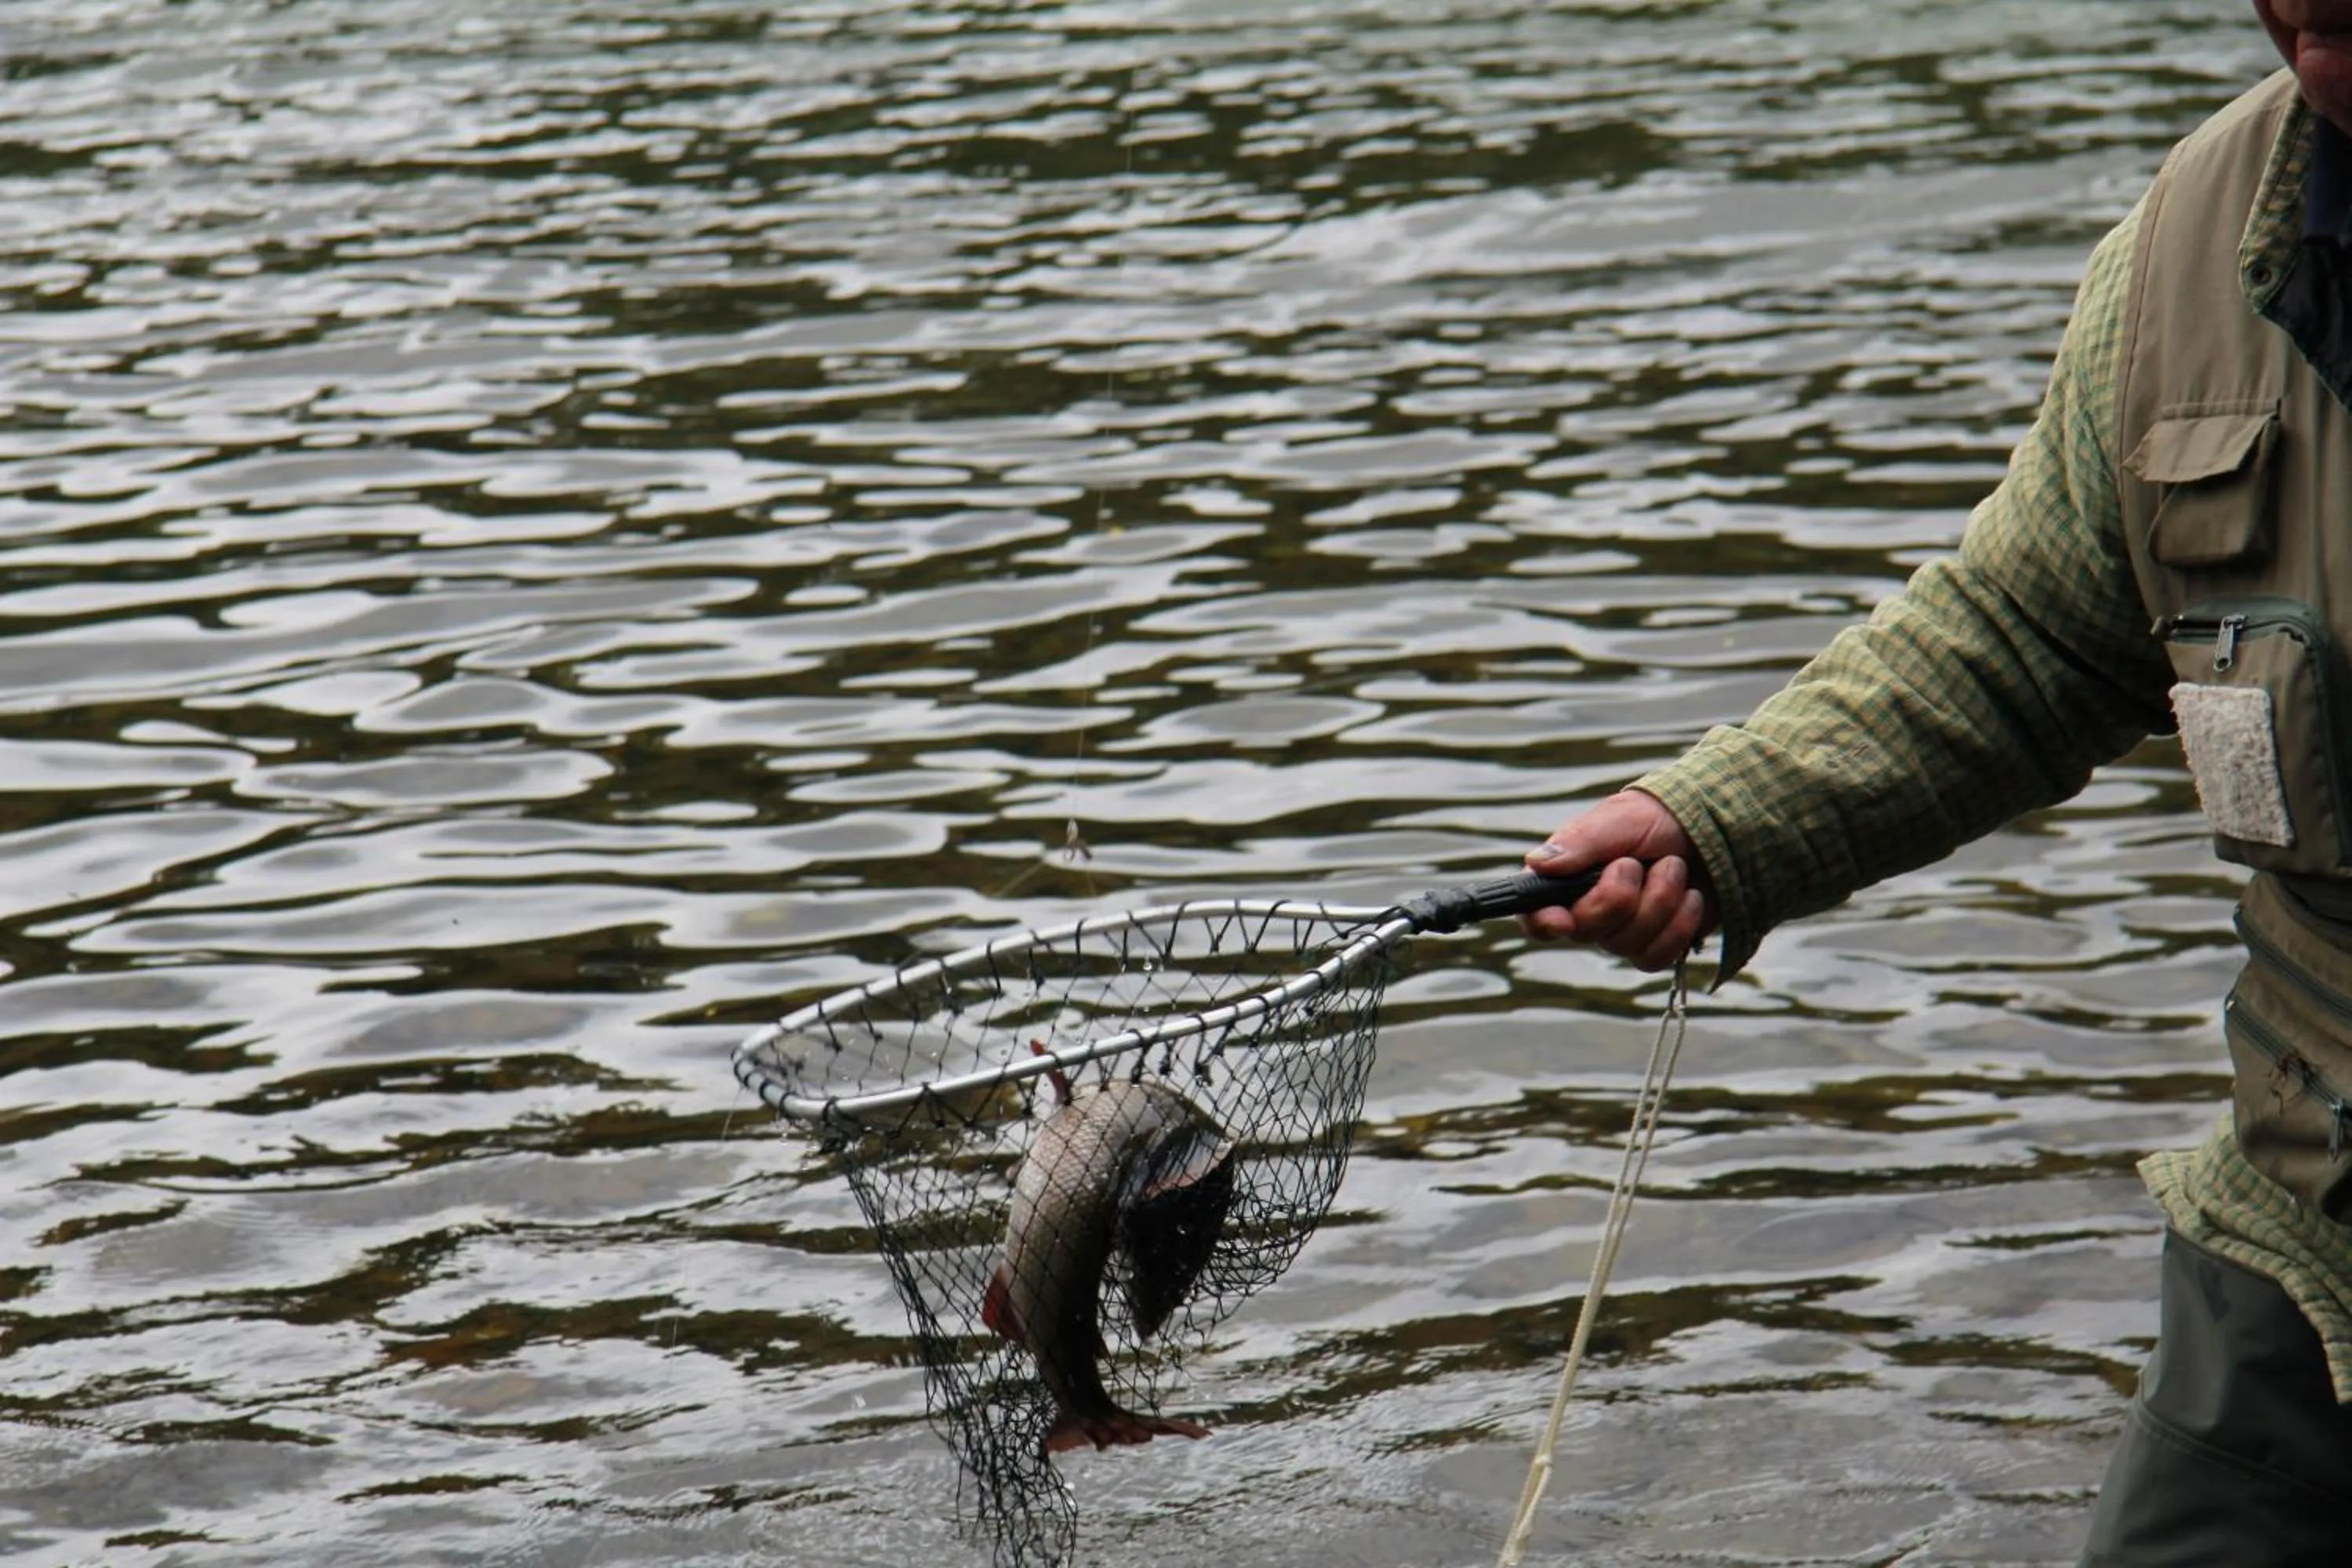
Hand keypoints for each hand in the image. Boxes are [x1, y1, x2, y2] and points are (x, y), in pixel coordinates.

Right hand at [1519, 791, 1714, 970]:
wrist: (1711, 830)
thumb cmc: (1655, 819)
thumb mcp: (1618, 820)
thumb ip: (1579, 842)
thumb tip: (1535, 863)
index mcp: (1566, 877)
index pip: (1535, 913)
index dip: (1541, 922)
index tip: (1562, 920)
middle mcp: (1587, 910)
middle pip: (1586, 931)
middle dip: (1619, 895)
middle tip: (1636, 863)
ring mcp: (1621, 932)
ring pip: (1626, 945)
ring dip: (1659, 900)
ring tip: (1673, 867)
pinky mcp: (1654, 945)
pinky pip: (1656, 957)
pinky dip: (1679, 925)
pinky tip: (1690, 897)